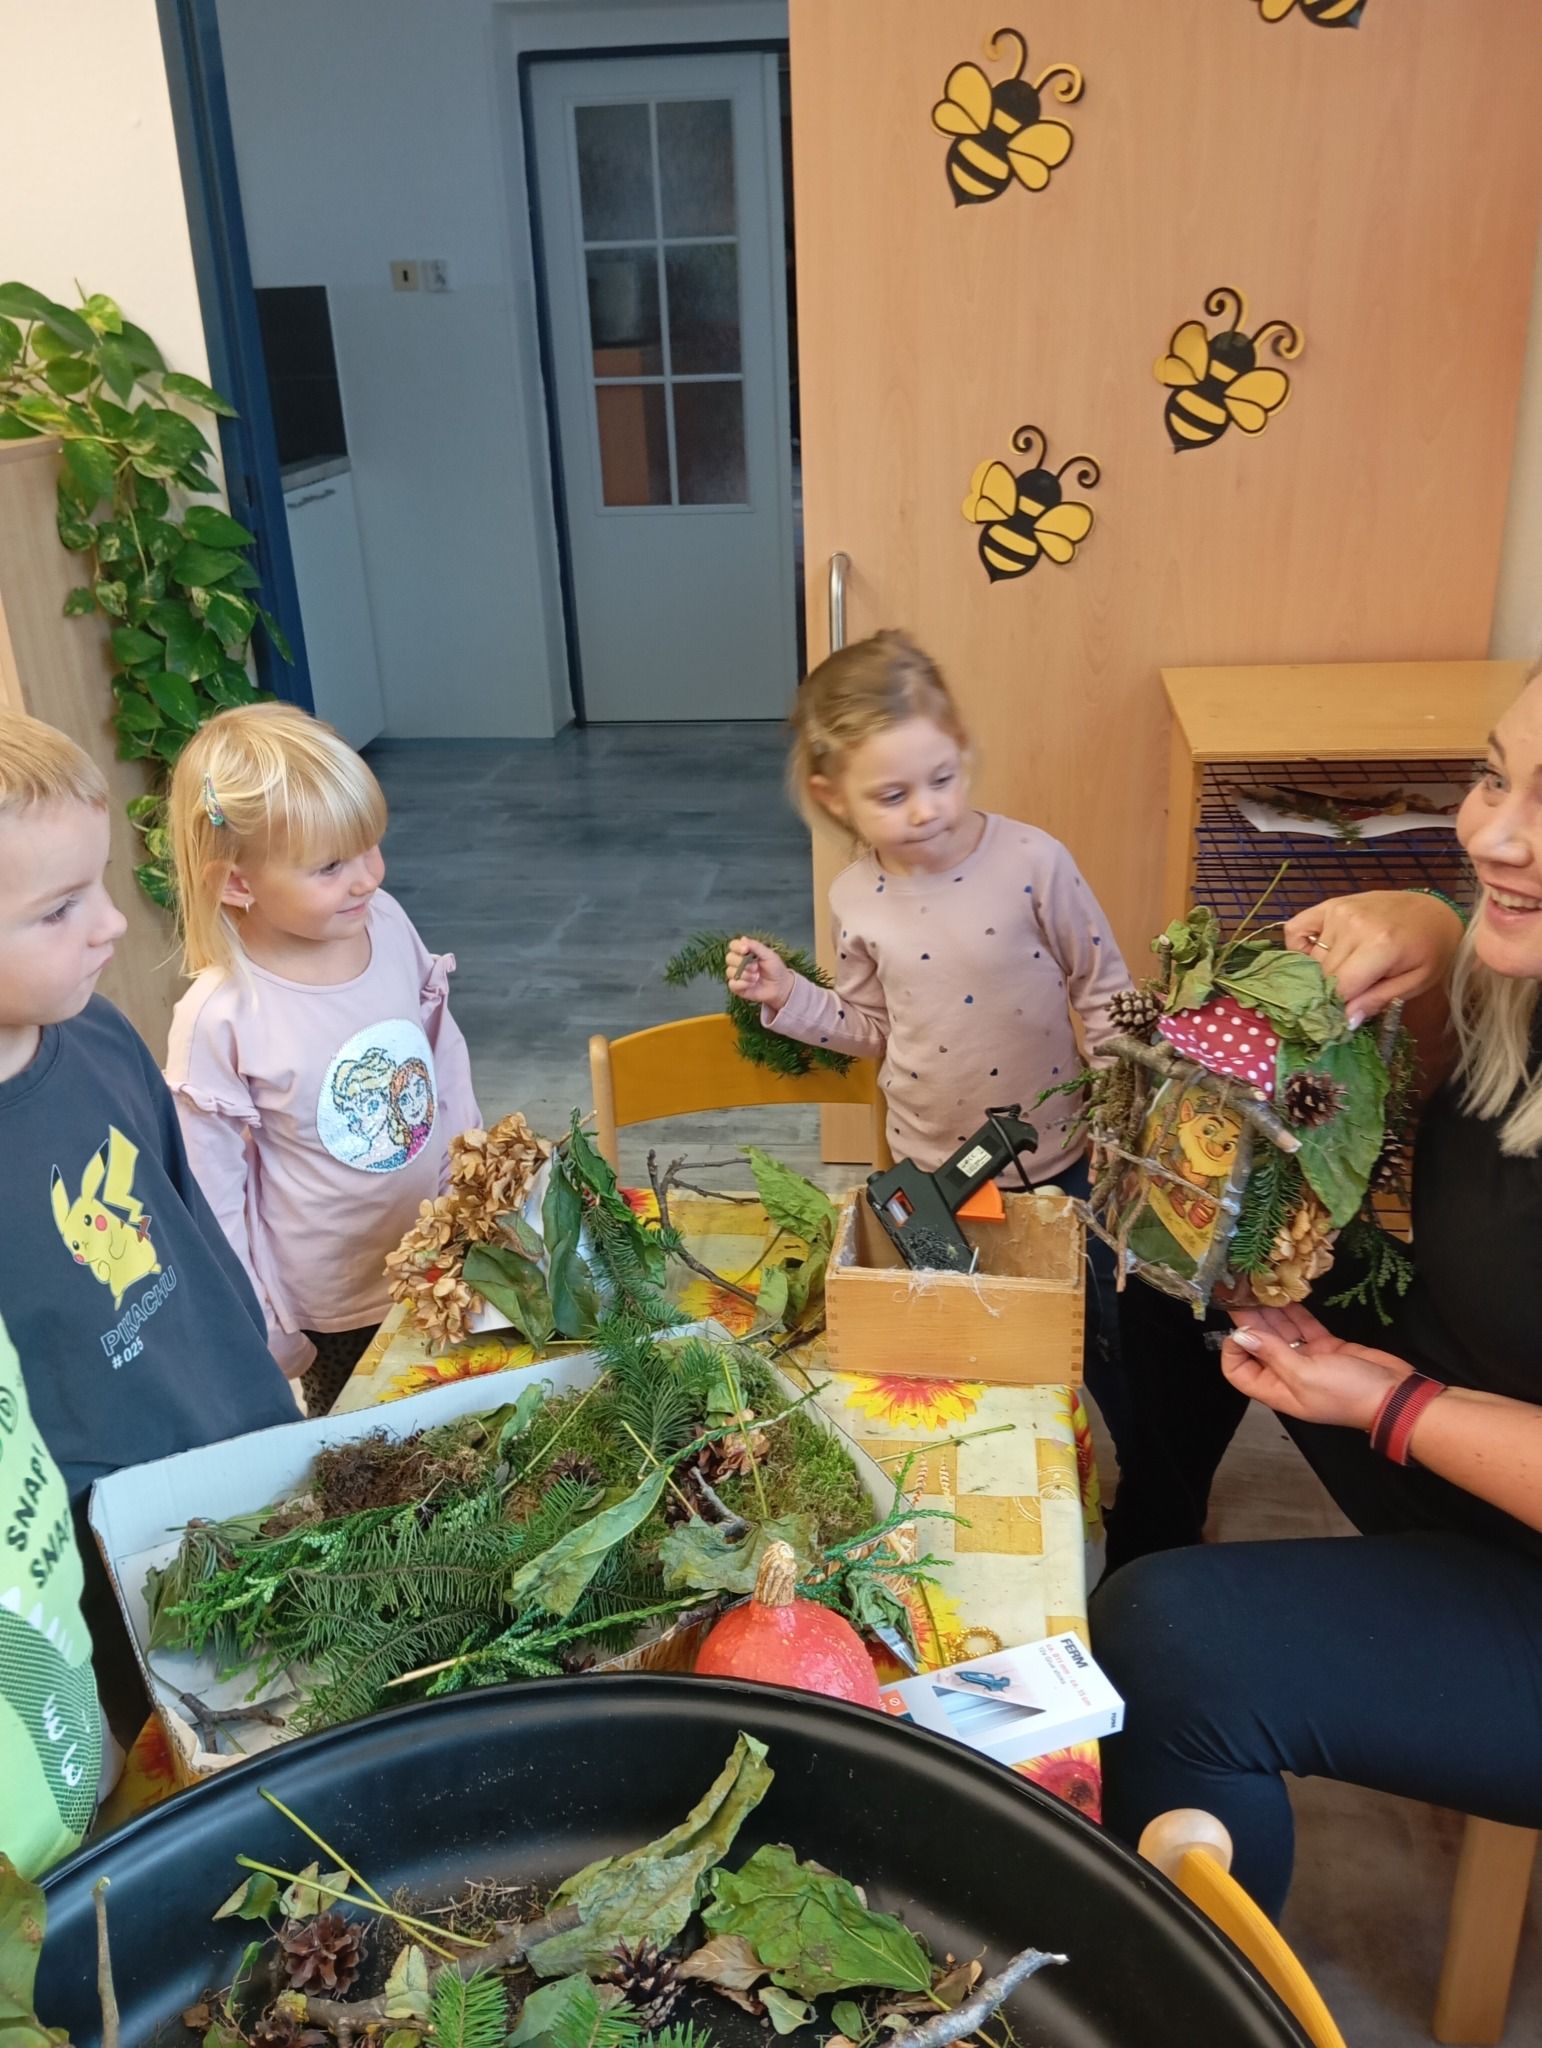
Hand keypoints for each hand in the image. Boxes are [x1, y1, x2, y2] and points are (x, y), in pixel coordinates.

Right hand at [725, 936, 794, 1008]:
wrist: (780, 986)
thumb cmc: (775, 969)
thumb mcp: (768, 954)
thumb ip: (756, 946)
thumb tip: (742, 939)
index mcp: (745, 951)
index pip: (733, 945)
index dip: (737, 947)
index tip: (745, 950)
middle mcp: (738, 962)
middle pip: (729, 958)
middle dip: (742, 963)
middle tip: (756, 967)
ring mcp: (737, 975)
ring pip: (730, 971)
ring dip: (745, 975)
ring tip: (756, 978)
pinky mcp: (737, 987)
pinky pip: (732, 984)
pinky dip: (742, 984)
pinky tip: (751, 985)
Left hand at [1220, 1302, 1410, 1430]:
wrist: (1394, 1395)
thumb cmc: (1346, 1393)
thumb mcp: (1303, 1374)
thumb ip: (1272, 1353)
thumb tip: (1241, 1336)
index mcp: (1277, 1390)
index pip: (1239, 1372)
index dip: (1233, 1350)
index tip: (1235, 1326)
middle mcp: (1288, 1375)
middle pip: (1259, 1346)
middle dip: (1250, 1322)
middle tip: (1242, 1293)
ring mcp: (1308, 1360)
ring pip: (1281, 1332)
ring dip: (1270, 1312)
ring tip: (1259, 1287)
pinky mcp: (1327, 1347)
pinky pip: (1304, 1326)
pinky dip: (1295, 1312)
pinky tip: (1285, 1293)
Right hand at [1283, 889, 1462, 1022]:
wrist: (1436, 911)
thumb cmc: (1430, 950)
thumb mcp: (1416, 982)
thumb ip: (1379, 1001)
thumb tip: (1345, 1022)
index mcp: (1380, 945)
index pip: (1340, 988)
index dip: (1340, 1008)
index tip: (1347, 1017)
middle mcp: (1353, 925)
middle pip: (1322, 975)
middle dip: (1333, 992)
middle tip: (1351, 995)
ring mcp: (1337, 911)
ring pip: (1310, 959)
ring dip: (1322, 972)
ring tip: (1347, 970)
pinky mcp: (1328, 905)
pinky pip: (1295, 931)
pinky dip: (1300, 947)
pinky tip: (1320, 953)